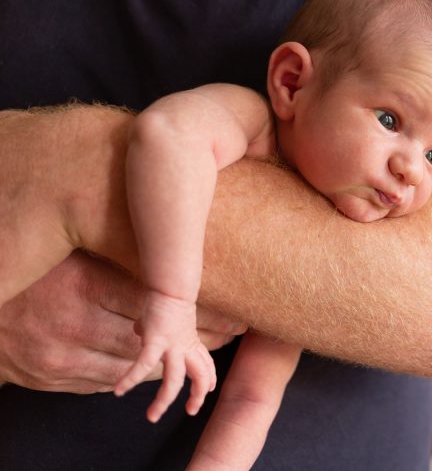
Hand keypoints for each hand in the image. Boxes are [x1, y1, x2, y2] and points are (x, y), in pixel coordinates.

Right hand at [0, 251, 245, 393]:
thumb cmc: (33, 259)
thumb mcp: (73, 241)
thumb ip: (115, 236)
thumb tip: (173, 213)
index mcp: (82, 284)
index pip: (157, 306)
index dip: (201, 316)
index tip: (235, 313)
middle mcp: (73, 325)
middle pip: (153, 343)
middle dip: (197, 342)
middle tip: (233, 331)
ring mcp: (61, 357)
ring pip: (134, 368)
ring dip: (174, 363)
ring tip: (209, 353)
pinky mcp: (53, 377)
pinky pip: (105, 380)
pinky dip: (137, 373)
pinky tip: (162, 364)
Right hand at [115, 291, 216, 421]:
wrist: (170, 285)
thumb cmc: (164, 300)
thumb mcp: (161, 320)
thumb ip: (152, 329)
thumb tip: (140, 330)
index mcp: (190, 342)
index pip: (204, 365)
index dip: (208, 379)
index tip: (207, 391)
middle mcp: (185, 347)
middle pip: (199, 376)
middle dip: (197, 397)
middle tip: (191, 412)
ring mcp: (173, 346)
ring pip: (174, 381)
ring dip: (164, 401)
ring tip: (152, 416)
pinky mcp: (157, 341)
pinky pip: (144, 366)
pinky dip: (131, 379)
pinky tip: (119, 391)